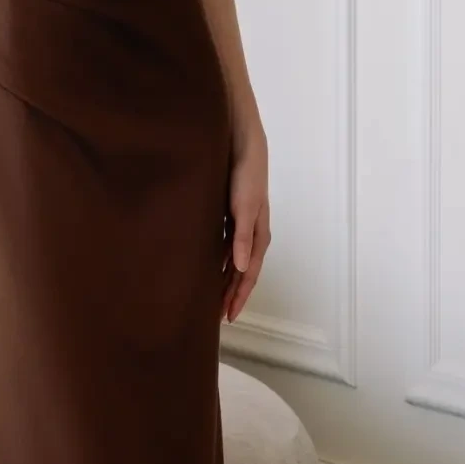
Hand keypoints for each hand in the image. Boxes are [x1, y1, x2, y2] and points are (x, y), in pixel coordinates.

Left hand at [222, 129, 270, 322]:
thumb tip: (240, 269)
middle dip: (231, 295)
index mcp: (258, 236)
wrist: (242, 145)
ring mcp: (240, 226)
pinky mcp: (230, 216)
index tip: (228, 318)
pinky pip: (224, 247)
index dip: (238, 297)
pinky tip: (206, 267)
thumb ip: (242, 237)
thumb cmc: (246, 175)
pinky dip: (218, 261)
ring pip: (232, 262)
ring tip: (210, 298)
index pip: (248, 276)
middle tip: (216, 317)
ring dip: (224, 280)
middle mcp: (251, 235)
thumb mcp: (244, 207)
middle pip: (241, 273)